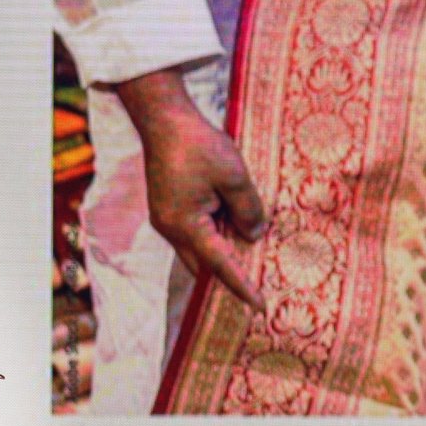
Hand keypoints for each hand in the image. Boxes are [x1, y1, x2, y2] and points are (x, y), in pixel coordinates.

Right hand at [115, 67, 268, 312]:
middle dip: (230, 275)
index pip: (220, 265)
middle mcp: (171, 228)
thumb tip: (253, 235)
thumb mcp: (235, 177)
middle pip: (204, 265)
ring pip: (199, 249)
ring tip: (252, 251)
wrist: (164, 119)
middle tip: (261, 282)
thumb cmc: (198, 145)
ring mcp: (166, 219)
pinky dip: (215, 235)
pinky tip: (234, 226)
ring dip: (223, 252)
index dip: (242, 286)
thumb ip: (248, 210)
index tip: (259, 306)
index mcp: (185, 225)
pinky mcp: (168, 207)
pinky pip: (194, 232)